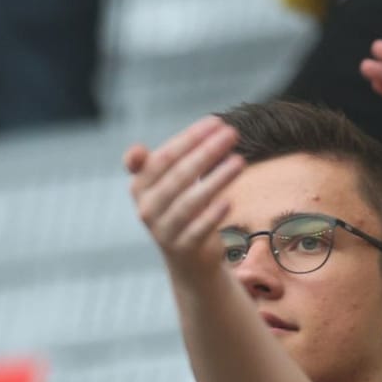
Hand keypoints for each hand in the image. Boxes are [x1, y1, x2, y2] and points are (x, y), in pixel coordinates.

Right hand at [124, 116, 246, 275]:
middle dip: (207, 152)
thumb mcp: (168, 184)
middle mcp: (147, 208)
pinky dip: (213, 215)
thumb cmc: (181, 209)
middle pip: (178, 176)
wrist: (188, 259)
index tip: (216, 122)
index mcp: (140, 187)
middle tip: (233, 134)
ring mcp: (163, 230)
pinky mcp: (182, 249)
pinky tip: (229, 200)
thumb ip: (173, 160)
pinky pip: (198, 229)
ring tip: (240, 161)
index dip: (189, 139)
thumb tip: (195, 130)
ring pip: (190, 202)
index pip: (163, 158)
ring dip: (216, 179)